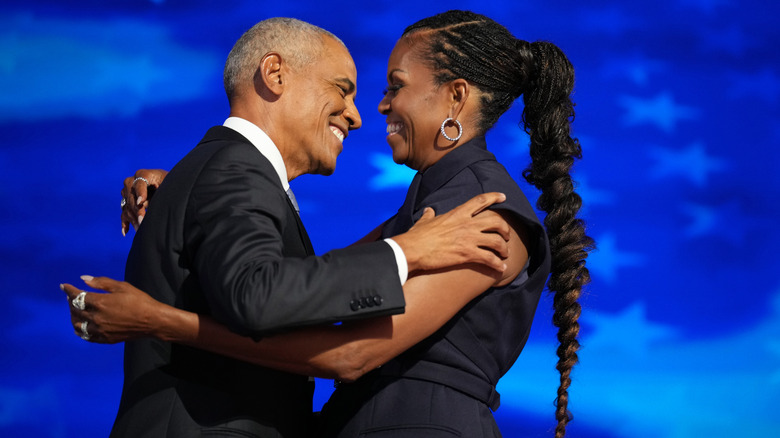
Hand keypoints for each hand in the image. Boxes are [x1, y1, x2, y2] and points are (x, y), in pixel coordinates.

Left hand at [61, 276, 159, 343]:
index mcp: (100, 302)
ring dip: (73, 316)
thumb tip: (83, 279)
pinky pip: (86, 336)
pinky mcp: (104, 339)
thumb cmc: (139, 301)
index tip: (63, 286)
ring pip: (77, 324)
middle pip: (75, 309)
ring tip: (75, 311)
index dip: (69, 290)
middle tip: (71, 296)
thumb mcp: (122, 287)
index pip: (77, 296)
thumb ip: (101, 282)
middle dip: (70, 301)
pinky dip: (80, 330)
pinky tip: (80, 326)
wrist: (152, 321)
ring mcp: (99, 330)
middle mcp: (96, 317)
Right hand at [121, 169, 167, 235]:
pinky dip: (125, 223)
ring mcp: (127, 193)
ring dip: (133, 219)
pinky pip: (123, 214)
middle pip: (131, 197)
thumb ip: (161, 190)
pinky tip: (126, 232)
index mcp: (144, 174)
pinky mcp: (126, 202)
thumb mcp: (168, 184)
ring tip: (141, 230)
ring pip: (127, 207)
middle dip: (137, 210)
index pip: (139, 183)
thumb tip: (152, 203)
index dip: (140, 193)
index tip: (141, 203)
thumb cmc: (170, 184)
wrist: (166, 186)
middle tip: (143, 221)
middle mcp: (132, 182)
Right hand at [392, 192, 510, 272]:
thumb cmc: (417, 236)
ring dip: (504, 248)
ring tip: (505, 254)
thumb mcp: (424, 221)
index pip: (480, 200)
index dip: (494, 197)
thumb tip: (428, 210)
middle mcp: (467, 224)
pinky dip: (498, 264)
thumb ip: (429, 215)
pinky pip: (490, 259)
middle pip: (496, 221)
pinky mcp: (468, 254)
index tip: (503, 196)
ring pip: (497, 241)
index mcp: (458, 213)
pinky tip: (501, 268)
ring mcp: (469, 239)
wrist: (413, 250)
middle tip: (506, 235)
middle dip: (505, 228)